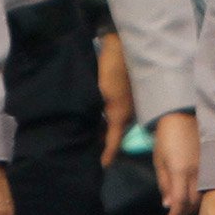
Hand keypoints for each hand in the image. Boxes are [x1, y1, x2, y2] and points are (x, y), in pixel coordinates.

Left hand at [95, 34, 134, 154]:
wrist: (123, 48)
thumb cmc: (109, 71)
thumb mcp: (98, 93)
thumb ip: (93, 111)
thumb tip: (87, 127)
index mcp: (119, 116)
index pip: (113, 142)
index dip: (107, 155)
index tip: (101, 166)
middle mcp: (126, 114)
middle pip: (115, 134)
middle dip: (104, 142)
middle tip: (89, 150)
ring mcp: (128, 104)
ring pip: (115, 123)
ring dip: (105, 129)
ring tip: (90, 135)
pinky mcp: (125, 96)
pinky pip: (116, 113)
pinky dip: (107, 118)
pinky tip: (96, 117)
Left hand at [149, 111, 200, 214]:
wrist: (181, 117)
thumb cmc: (165, 138)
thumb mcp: (159, 161)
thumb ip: (164, 184)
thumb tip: (168, 205)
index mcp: (180, 171)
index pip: (180, 202)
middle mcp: (196, 172)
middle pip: (194, 202)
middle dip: (185, 212)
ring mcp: (205, 168)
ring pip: (203, 195)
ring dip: (193, 205)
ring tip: (184, 208)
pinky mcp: (210, 164)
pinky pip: (207, 185)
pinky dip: (201, 194)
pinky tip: (194, 195)